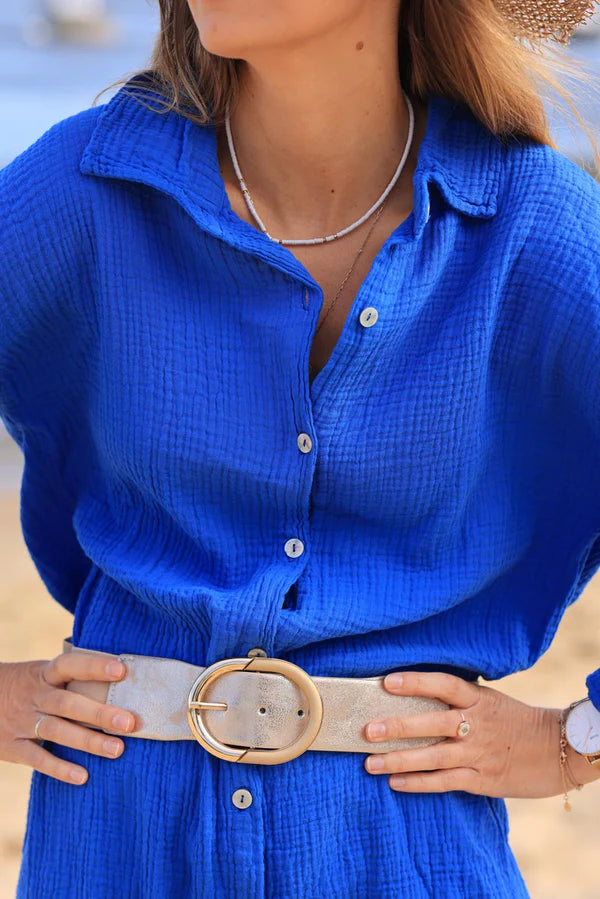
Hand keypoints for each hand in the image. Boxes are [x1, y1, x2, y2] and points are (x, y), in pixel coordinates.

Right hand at [0, 652, 138, 785]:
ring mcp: (22, 722)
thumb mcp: (42, 673)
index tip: (121, 670)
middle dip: (99, 713)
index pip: (69, 665)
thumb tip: (121, 677)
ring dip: (88, 741)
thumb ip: (72, 677)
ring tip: (117, 749)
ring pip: (57, 731)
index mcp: (44, 674)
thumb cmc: (27, 685)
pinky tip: (82, 776)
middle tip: (130, 722)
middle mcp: (34, 696)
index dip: (94, 666)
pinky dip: (60, 768)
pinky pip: (38, 759)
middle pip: (68, 704)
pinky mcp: (12, 747)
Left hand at [362, 670, 597, 796]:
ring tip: (369, 762)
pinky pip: (444, 782)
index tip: (387, 682)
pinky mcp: (482, 779)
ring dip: (398, 760)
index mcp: (478, 699)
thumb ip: (460, 699)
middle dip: (397, 727)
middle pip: (431, 723)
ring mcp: (478, 753)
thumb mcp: (490, 701)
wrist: (559, 749)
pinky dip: (418, 783)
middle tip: (367, 730)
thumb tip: (417, 693)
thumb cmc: (517, 721)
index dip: (416, 682)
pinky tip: (394, 782)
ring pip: (432, 757)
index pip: (444, 685)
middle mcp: (476, 724)